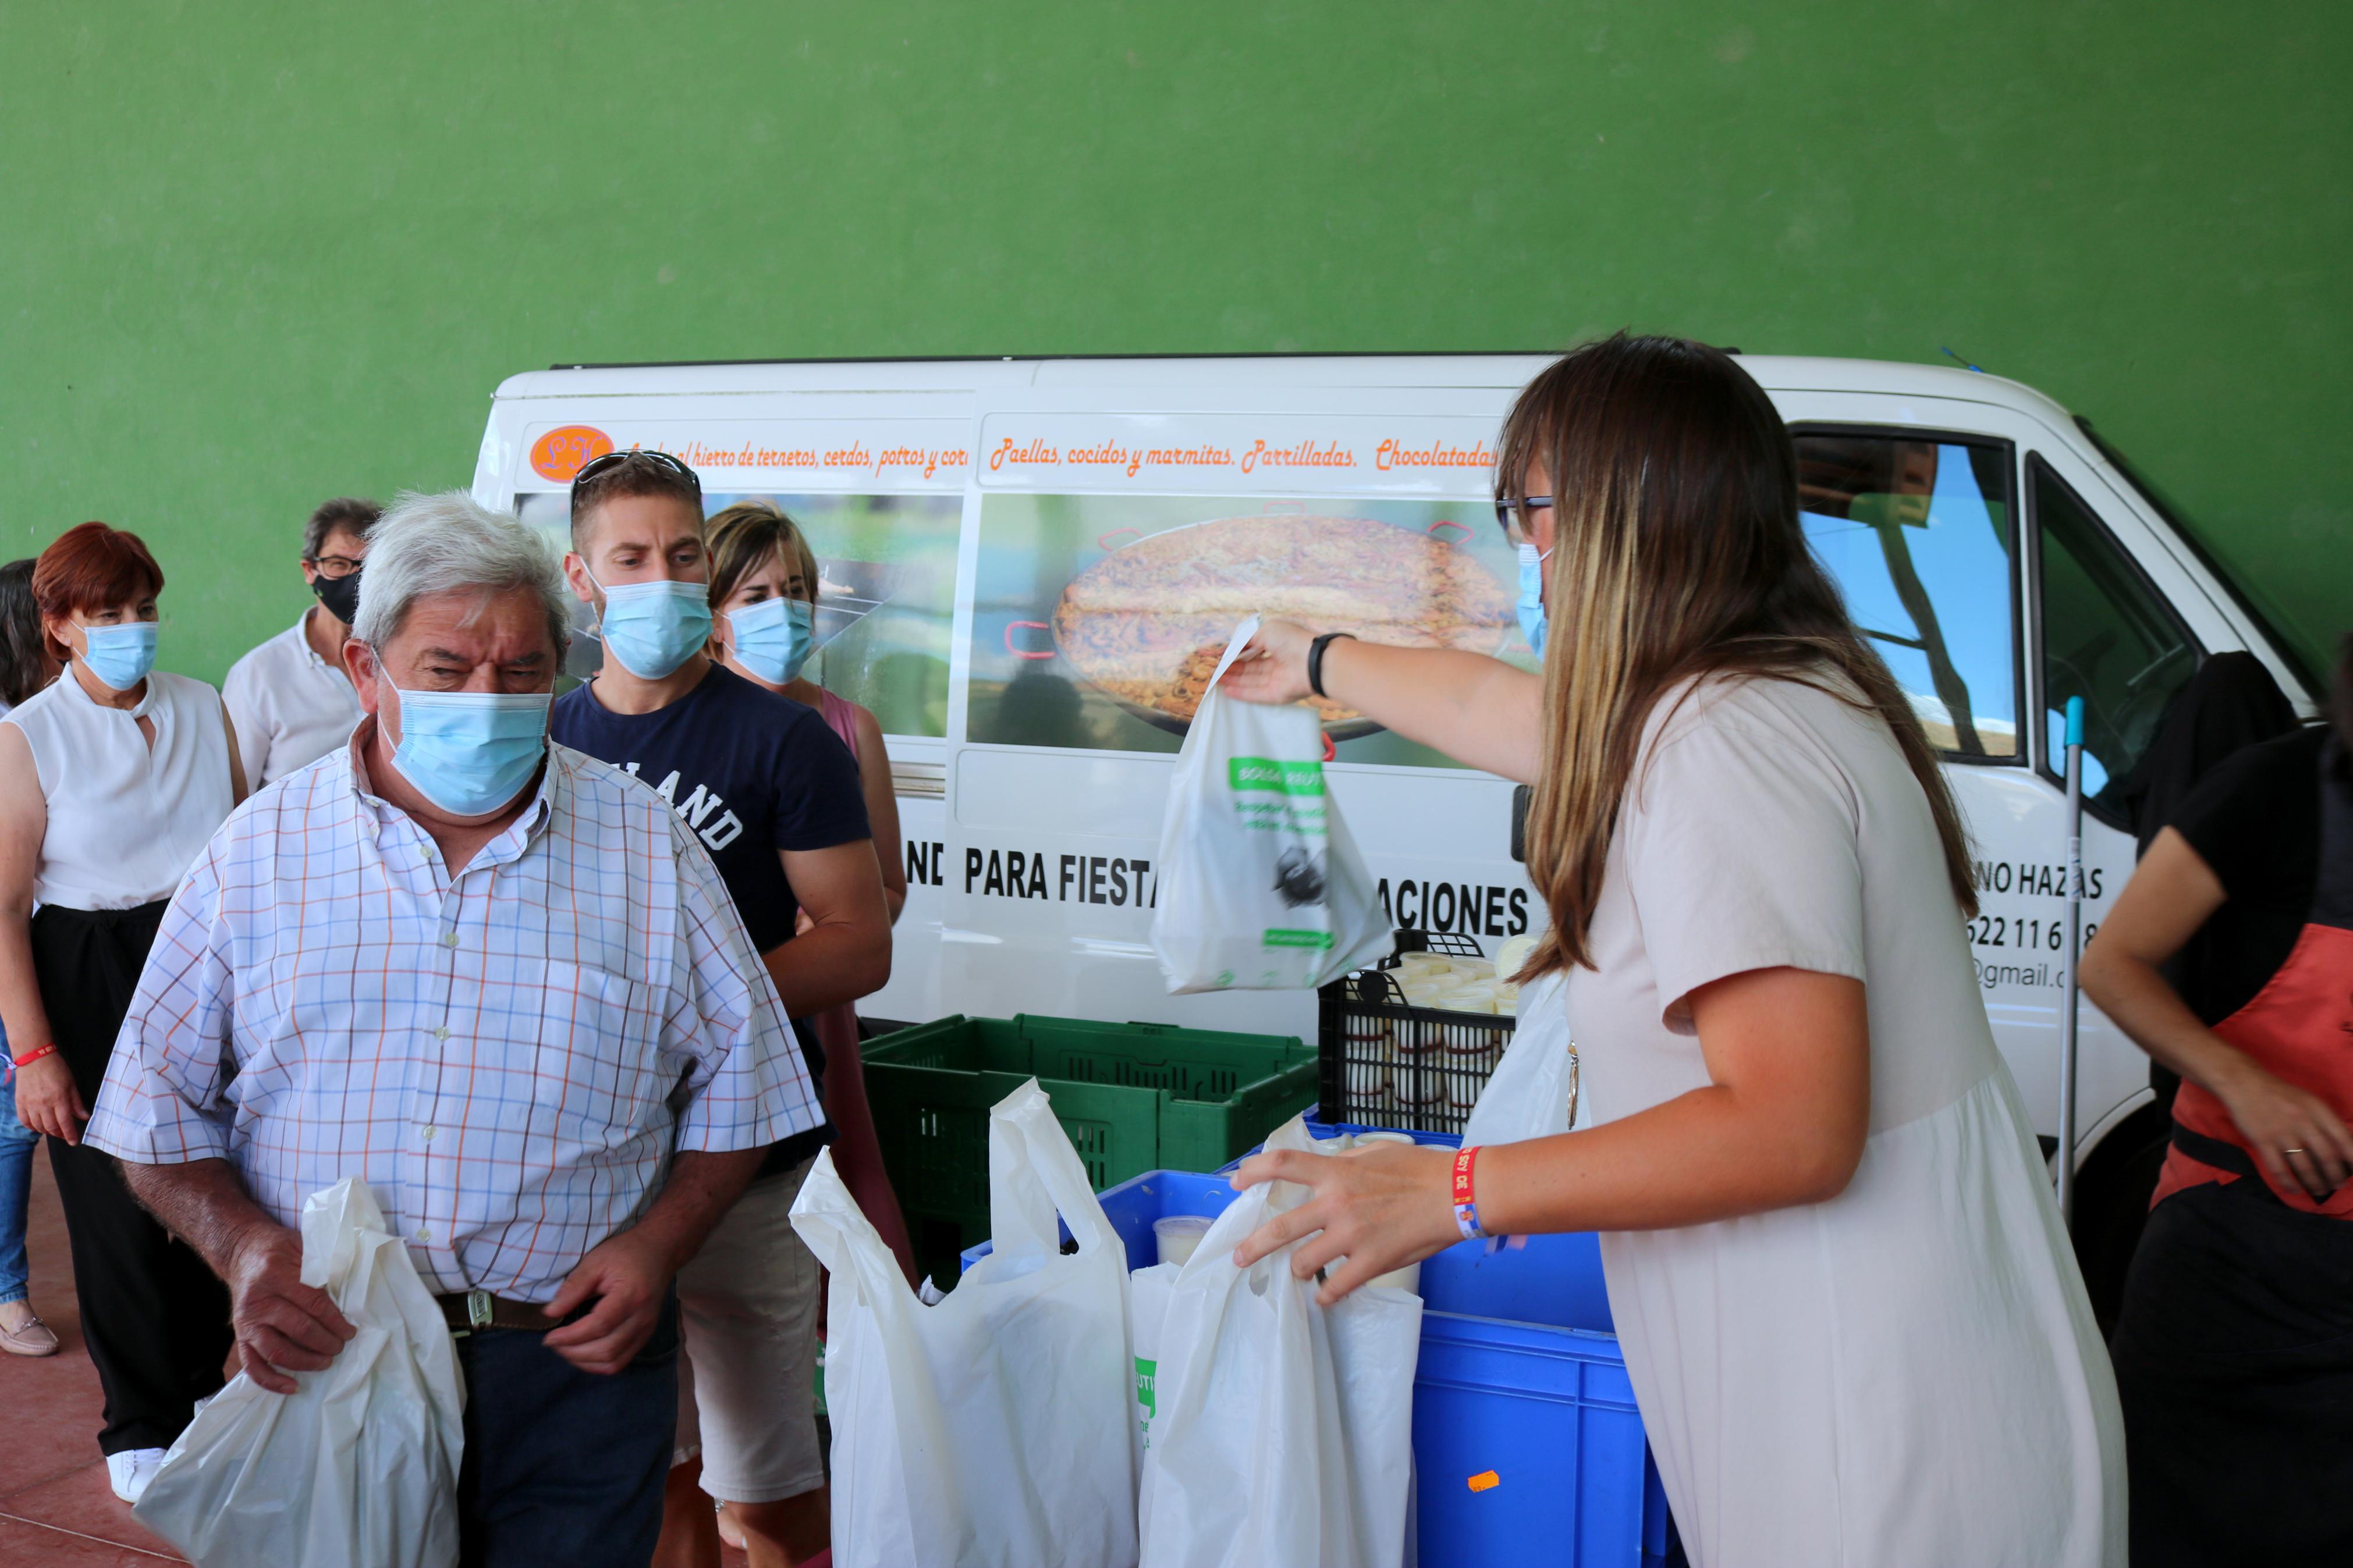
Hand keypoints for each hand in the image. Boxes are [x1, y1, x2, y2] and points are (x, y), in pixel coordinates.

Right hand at [13, 1052, 86, 1143]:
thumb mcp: (71, 1084)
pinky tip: (38, 1126)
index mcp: (59, 1099)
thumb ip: (76, 1102)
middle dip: (59, 1134)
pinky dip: (32, 1127)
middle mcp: (43, 1104)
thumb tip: (84, 1117)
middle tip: (64, 1134)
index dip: (70, 1135)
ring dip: (47, 1131)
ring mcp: (29, 1104)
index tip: (74, 1142)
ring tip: (53, 1130)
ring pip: (38, 1126)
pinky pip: (24, 1121)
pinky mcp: (19, 1102)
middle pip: (51, 1127)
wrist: (34, 1057)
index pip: (65, 1123)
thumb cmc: (56, 1068)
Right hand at [225, 1221, 355, 1394]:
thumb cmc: (279, 1250)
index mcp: (276, 1273)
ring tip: (325, 1362)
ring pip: (276, 1351)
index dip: (335, 1321)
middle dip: (325, 1343)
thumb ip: (324, 1266)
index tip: (351, 1331)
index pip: (313, 1303)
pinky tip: (292, 1387)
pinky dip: (271, 1381)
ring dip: (305, 1362)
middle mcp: (258, 1300)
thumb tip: (352, 1294)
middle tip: (341, 1347)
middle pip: (298, 1329)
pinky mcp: (239, 1336)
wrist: (243, 1252)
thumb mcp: (302, 1246)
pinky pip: (252, 1365)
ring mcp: (246, 1321)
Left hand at [543, 1227, 675, 1374]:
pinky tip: (583, 1354)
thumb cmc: (626, 1253)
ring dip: (585, 1362)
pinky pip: (621, 1361)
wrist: (659, 1251)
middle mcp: (642, 1318)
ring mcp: (646, 1330)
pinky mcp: (645, 1336)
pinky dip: (599, 1364)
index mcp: (631, 1296)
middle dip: (574, 1352)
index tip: (549, 1337)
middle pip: (606, 1350)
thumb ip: (574, 1287)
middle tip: (553, 1344)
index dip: (571, 1337)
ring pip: (613, 1362)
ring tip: (565, 1350)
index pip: (599, 1326)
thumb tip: (550, 1313)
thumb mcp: (596, 1262)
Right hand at [1215, 619, 1315, 705]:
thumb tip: (1231, 648)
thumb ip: (1246, 640)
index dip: (1237, 653)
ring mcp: (1277, 680)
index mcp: (1278, 645)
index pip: (1253, 650)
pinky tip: (1226, 690)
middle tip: (1215, 670)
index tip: (1221, 656)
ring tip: (1216, 680)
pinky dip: (1241, 693)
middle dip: (1233, 668)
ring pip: (1251, 681)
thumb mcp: (1265, 631)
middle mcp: (1278, 663)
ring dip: (1233, 680)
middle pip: (1251, 667)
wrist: (1312, 660)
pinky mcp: (1277, 695)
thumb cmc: (1290, 640)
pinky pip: (1256, 694)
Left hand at [1229, 1142, 1458, 1305]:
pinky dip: (1325, 1294)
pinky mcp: (1371, 1262)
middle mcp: (1336, 1204)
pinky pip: (1335, 1286)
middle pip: (1280, 1228)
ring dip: (1294, 1270)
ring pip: (1303, 1262)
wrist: (1458, 1194)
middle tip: (1240, 1257)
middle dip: (1253, 1246)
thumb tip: (1328, 1166)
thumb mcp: (1378, 1153)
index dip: (1254, 1171)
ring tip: (1296, 1273)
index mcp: (1337, 1172)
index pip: (1283, 1164)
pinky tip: (1324, 1296)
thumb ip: (1347, 1161)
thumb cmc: (1422, 1169)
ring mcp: (1352, 1236)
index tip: (1236, 1182)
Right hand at [2213, 1059, 2352, 1200]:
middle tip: (2337, 1185)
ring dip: (2315, 1183)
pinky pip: (2278, 1169)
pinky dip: (2288, 1183)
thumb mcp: (2309, 1100)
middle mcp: (2303, 1121)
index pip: (2343, 1138)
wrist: (2244, 1083)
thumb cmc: (2280, 1093)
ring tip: (2319, 1190)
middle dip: (2335, 1176)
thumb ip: (2324, 1121)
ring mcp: (2282, 1132)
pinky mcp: (2262, 1140)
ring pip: (2305, 1167)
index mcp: (2318, 1109)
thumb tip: (2341, 1148)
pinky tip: (2294, 1189)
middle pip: (2326, 1157)